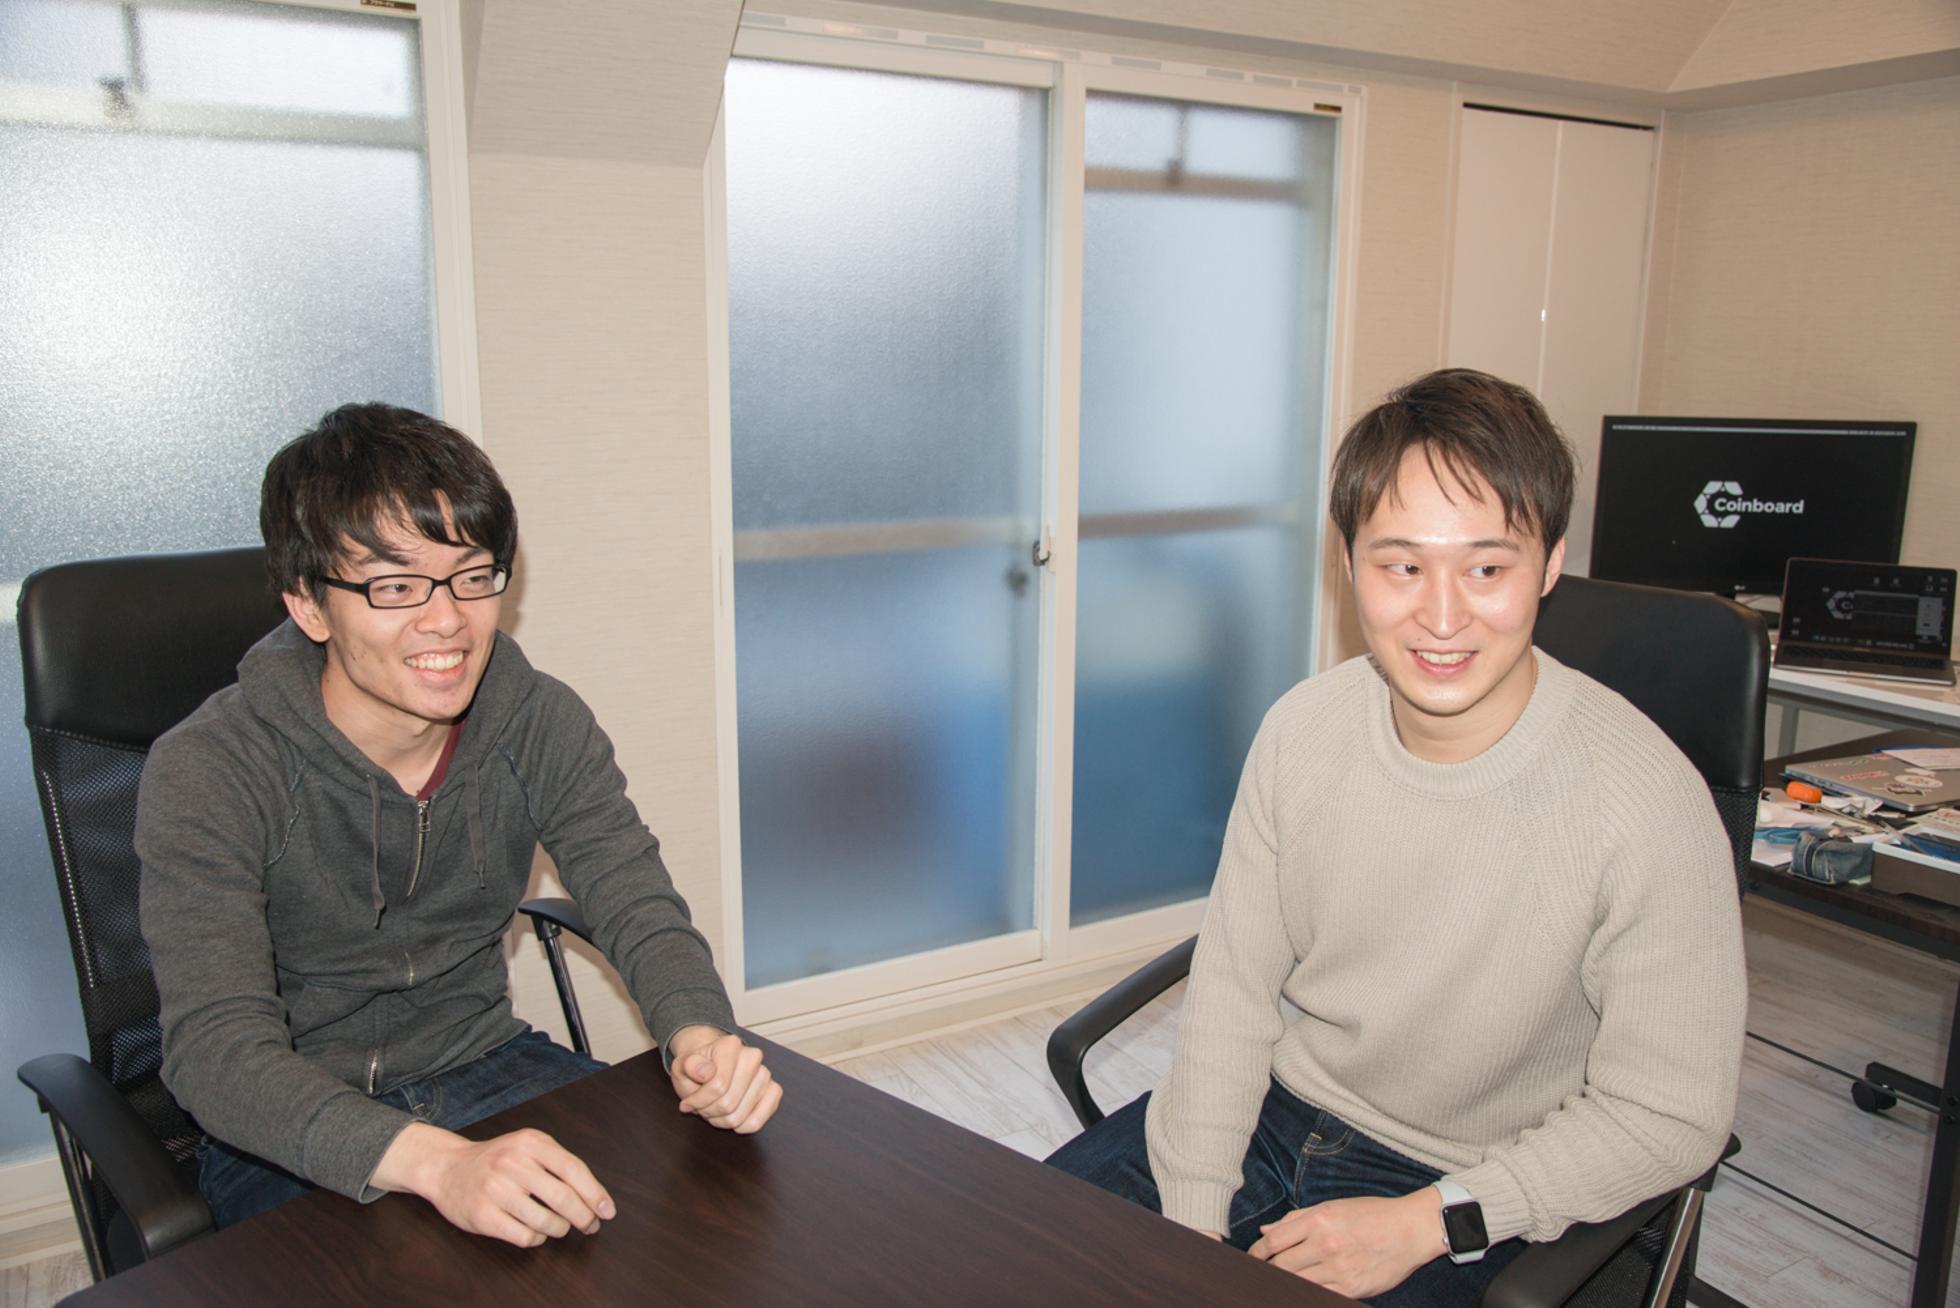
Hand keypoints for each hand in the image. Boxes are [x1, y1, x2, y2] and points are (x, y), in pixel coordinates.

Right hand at [374, 1121, 613, 1247]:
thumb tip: (596, 1197)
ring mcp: (495, 1190)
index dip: (595, 1193)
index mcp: (531, 1142)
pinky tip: (536, 1232)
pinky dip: (537, 1239)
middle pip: (563, 1198)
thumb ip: (559, 1164)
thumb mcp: (528, 1147)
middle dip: (584, 1217)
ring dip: (560, 1229)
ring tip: (559, 1226)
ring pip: (545, 1221)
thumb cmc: (497, 1159)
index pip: (574, 1169)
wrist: (447, 1167)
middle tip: (590, 1226)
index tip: (608, 1211)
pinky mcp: (482, 1215)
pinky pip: (524, 1236)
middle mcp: (513, 1163)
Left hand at [668, 1026, 782, 1132]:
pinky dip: (739, 1126)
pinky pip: (757, 1122)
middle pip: (728, 1103)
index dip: (699, 1100)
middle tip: (701, 1106)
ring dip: (721, 1120)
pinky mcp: (774, 1091)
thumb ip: (689, 1065)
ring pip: (739, 1116)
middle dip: (709, 1112)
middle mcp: (752, 1056)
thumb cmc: (697, 1069)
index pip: (718, 1085)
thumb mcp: (682, 1065)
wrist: (710, 1069)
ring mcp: (765, 1074)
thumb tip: (705, 1072)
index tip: (689, 1100)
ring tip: (714, 1109)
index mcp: (730, 1045)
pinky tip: (731, 1116)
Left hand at [1246, 1191, 1443, 1298]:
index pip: (1275, 1240)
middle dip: (1267, 1269)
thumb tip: (1266, 1229)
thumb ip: (1296, 1218)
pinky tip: (1301, 1289)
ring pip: (1297, 1282)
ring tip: (1276, 1282)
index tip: (1253, 1257)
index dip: (1257, 1251)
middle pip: (1282, 1264)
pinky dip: (1305, 1293)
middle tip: (1259, 1273)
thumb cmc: (1372, 1214)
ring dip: (1284, 1282)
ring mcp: (1339, 1269)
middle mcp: (1326, 1244)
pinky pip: (1318, 1294)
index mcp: (1319, 1220)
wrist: (1410, 1230)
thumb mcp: (1333, 1207)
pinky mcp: (1351, 1288)